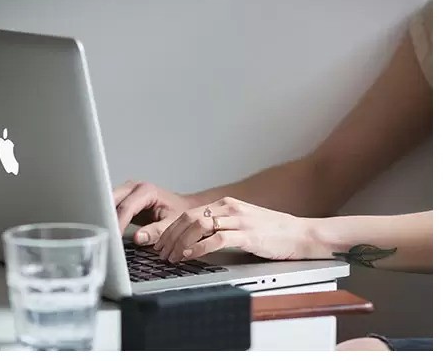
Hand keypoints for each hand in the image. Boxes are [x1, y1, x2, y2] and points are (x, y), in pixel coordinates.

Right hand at [113, 181, 195, 245]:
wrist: (183, 207)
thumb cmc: (180, 212)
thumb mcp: (172, 223)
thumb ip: (156, 231)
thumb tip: (138, 238)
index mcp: (146, 191)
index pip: (126, 207)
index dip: (118, 223)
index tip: (114, 237)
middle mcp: (135, 187)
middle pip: (112, 201)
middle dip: (107, 219)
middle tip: (105, 237)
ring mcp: (128, 192)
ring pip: (109, 202)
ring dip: (105, 217)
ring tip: (104, 234)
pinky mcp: (124, 199)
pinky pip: (111, 207)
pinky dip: (108, 218)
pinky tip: (108, 229)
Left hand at [154, 197, 313, 262]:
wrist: (300, 234)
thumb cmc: (272, 232)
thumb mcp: (242, 223)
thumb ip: (221, 227)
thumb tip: (196, 239)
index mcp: (226, 205)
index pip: (190, 214)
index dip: (172, 229)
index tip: (162, 243)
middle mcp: (230, 209)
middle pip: (189, 218)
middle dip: (171, 236)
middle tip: (161, 252)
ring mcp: (239, 220)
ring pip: (199, 226)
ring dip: (180, 242)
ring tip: (171, 256)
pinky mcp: (248, 235)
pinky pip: (216, 239)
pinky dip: (198, 248)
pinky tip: (189, 256)